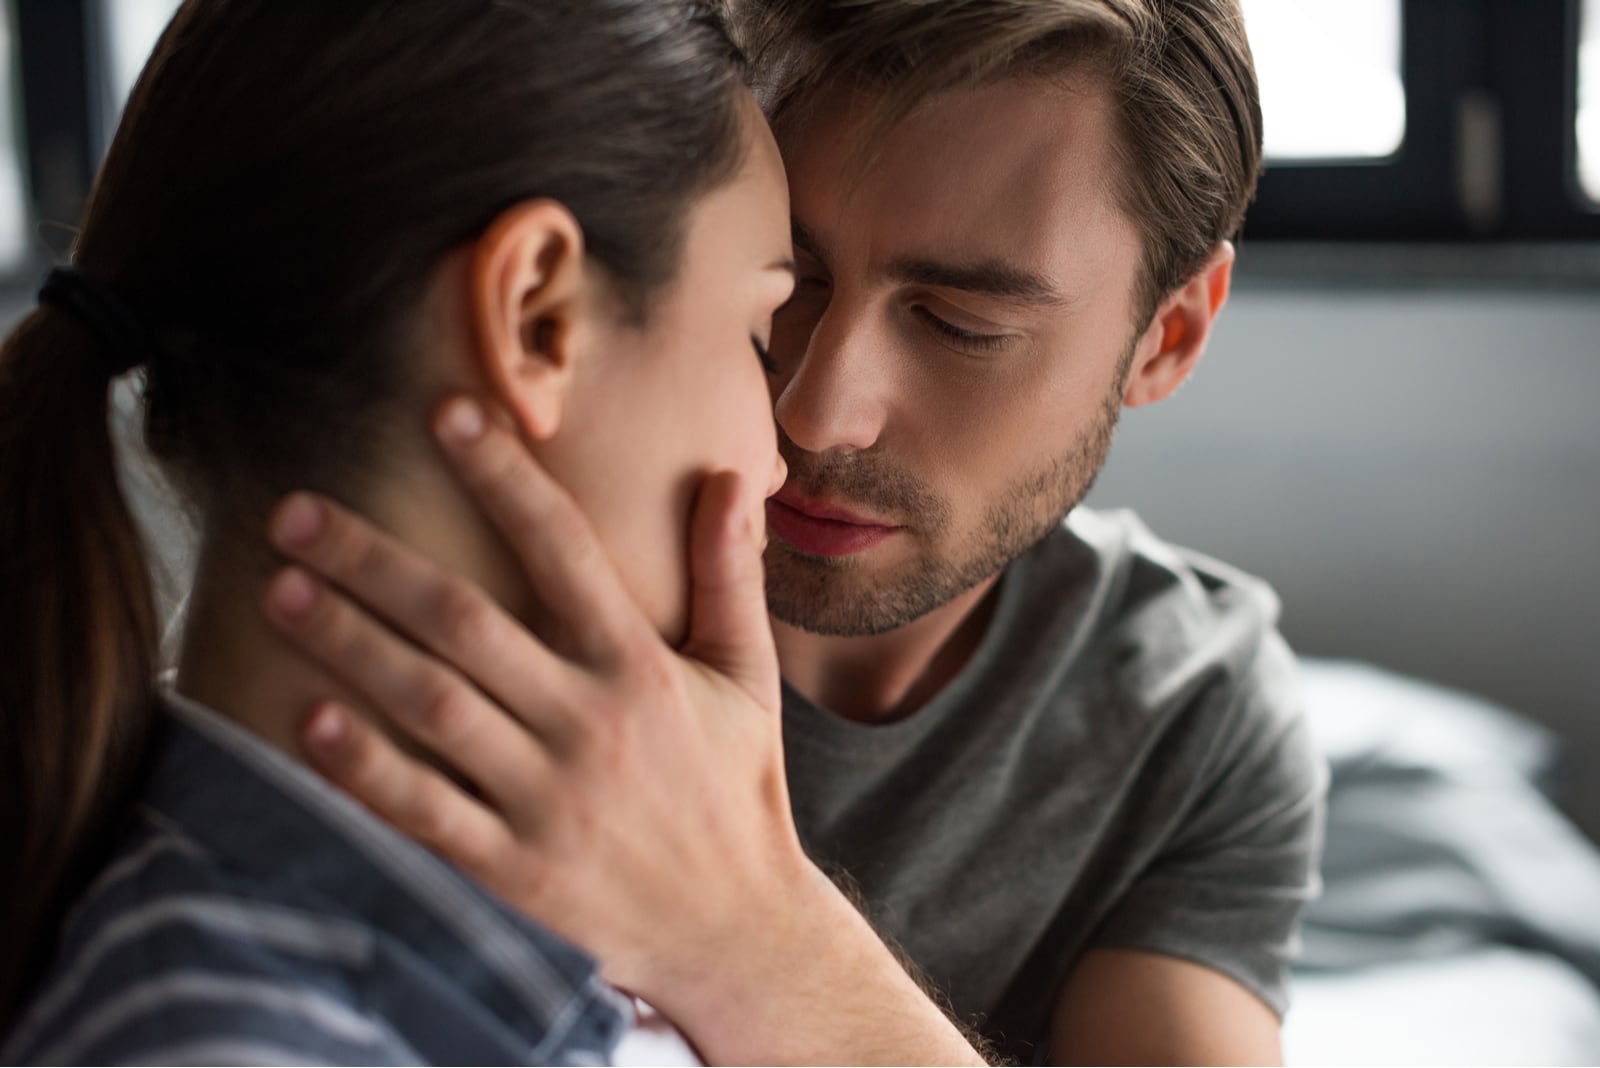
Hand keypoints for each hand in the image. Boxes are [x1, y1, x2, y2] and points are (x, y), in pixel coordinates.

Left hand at [262, 396, 986, 1064]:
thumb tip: (732, 476)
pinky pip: (427, 811)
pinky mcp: (515, 870)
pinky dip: (367, 768)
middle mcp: (590, 723)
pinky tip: (311, 719)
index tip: (446, 413)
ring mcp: (548, 799)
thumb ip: (730, 576)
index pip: (564, 549)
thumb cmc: (737, 788)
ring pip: (433, 705)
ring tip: (282, 590)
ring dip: (351, 643)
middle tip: (295, 514)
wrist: (736, 929)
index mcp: (641, 667)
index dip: (504, 476)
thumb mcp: (748, 677)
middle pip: (464, 622)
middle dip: (373, 561)